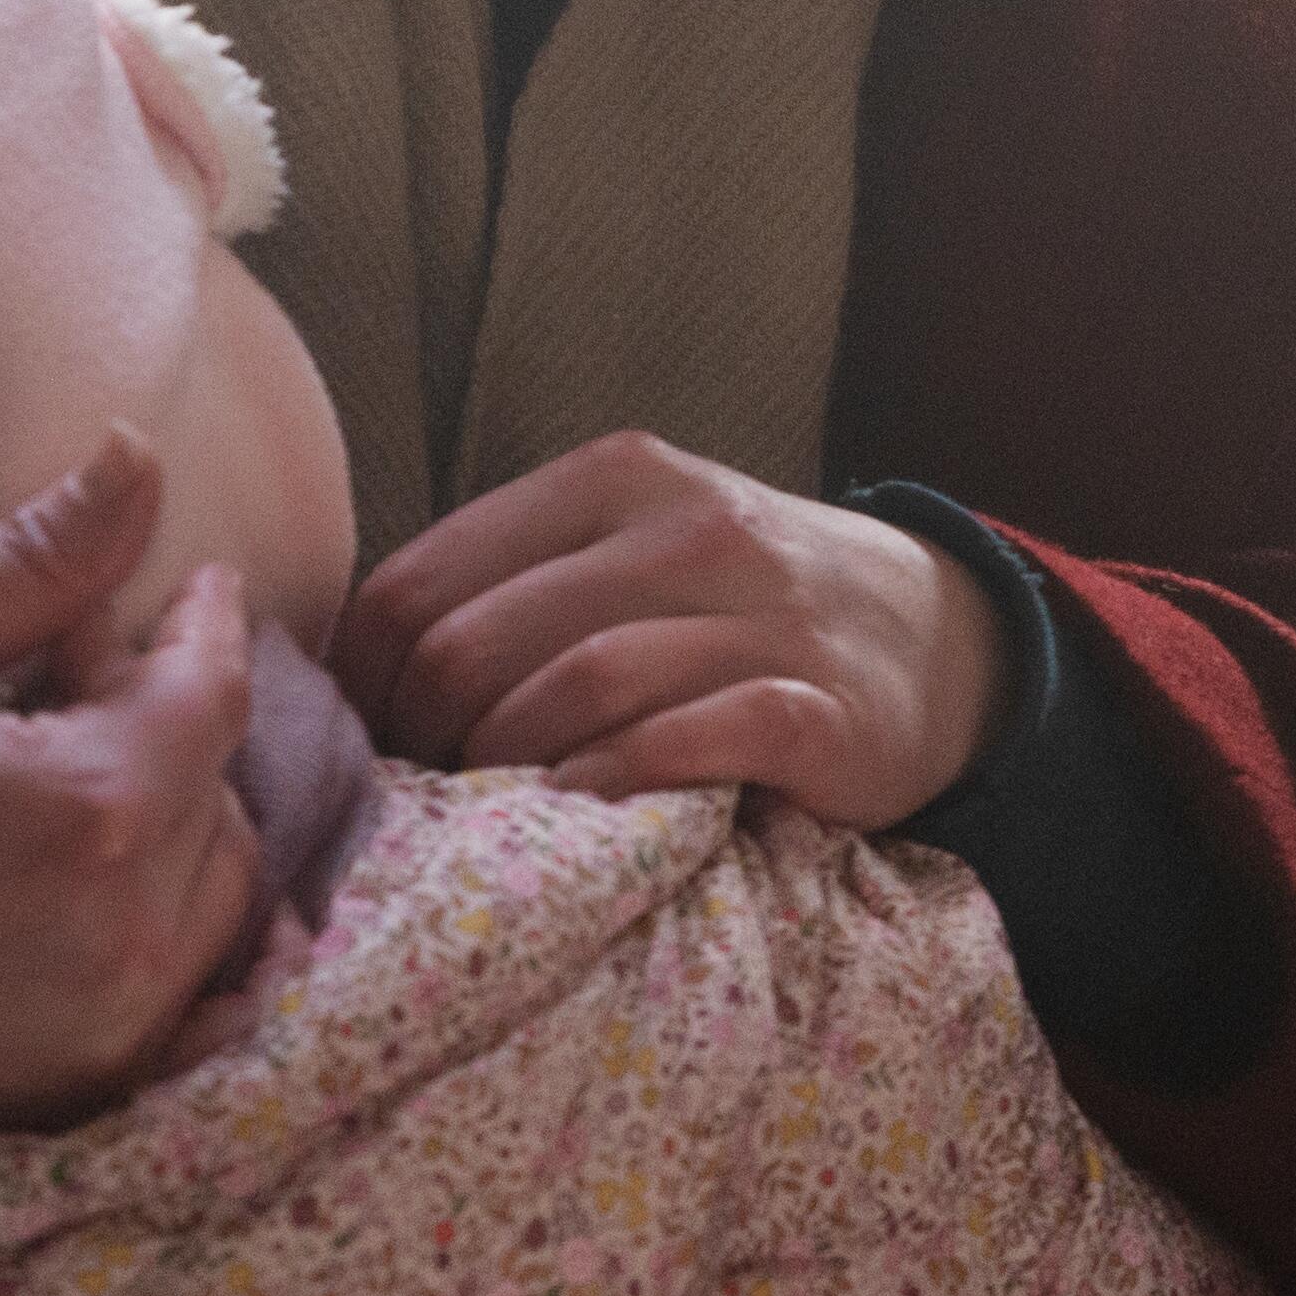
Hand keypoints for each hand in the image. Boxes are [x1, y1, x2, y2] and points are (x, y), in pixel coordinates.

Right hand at [0, 432, 267, 1153]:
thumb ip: (28, 564)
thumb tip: (139, 458)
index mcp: (87, 810)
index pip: (214, 690)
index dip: (205, 623)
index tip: (191, 584)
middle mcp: (127, 930)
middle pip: (224, 786)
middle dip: (170, 715)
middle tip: (75, 672)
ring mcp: (112, 1026)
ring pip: (218, 884)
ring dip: (175, 812)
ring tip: (61, 766)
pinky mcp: (82, 1090)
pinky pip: (188, 983)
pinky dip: (163, 913)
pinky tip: (79, 873)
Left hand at [327, 431, 1006, 828]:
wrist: (942, 642)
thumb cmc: (747, 608)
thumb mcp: (637, 549)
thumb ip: (518, 581)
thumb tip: (354, 673)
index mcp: (616, 479)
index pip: (420, 580)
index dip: (366, 683)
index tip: (373, 747)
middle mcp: (687, 529)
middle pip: (478, 641)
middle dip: (422, 741)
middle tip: (422, 802)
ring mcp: (760, 614)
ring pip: (575, 684)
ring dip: (502, 769)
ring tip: (490, 816)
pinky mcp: (817, 706)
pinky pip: (685, 738)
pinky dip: (613, 780)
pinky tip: (584, 809)